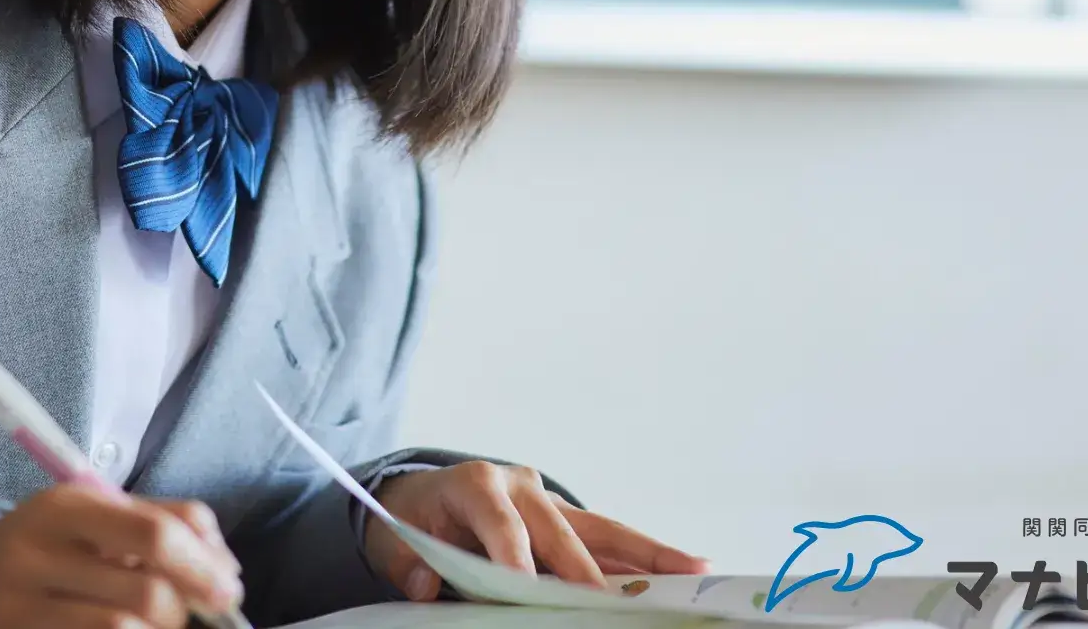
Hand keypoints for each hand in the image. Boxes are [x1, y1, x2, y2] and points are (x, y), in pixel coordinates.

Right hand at [0, 482, 244, 628]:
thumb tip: (227, 568)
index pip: (154, 533)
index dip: (204, 566)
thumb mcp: (95, 516)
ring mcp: (17, 610)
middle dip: (184, 611)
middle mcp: (34, 556)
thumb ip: (163, 521)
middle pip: (148, 594)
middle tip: (186, 615)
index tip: (229, 590)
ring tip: (150, 625)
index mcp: (63, 508)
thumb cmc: (52, 548)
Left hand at [368, 463, 709, 601]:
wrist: (419, 497)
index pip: (501, 523)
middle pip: (559, 531)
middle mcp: (519, 485)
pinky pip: (605, 542)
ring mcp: (547, 501)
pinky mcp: (564, 520)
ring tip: (694, 568)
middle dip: (585, 570)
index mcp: (475, 483)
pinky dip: (639, 559)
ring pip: (600, 530)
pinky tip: (679, 572)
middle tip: (611, 604)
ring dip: (646, 553)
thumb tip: (425, 585)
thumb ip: (405, 563)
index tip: (530, 591)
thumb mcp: (392, 538)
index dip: (516, 558)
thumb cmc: (412, 519)